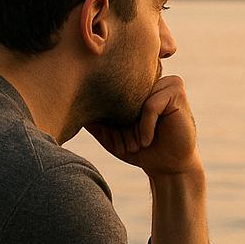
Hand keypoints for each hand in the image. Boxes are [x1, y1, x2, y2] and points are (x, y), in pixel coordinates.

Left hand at [85, 75, 201, 176]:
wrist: (168, 167)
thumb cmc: (139, 149)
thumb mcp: (110, 134)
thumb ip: (94, 119)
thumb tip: (68, 103)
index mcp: (135, 84)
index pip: (109, 89)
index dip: (108, 118)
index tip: (119, 139)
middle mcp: (149, 77)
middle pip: (119, 93)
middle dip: (119, 123)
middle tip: (129, 144)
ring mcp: (163, 80)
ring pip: (133, 98)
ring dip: (133, 126)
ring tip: (139, 142)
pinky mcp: (176, 89)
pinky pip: (150, 106)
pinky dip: (145, 127)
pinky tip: (148, 140)